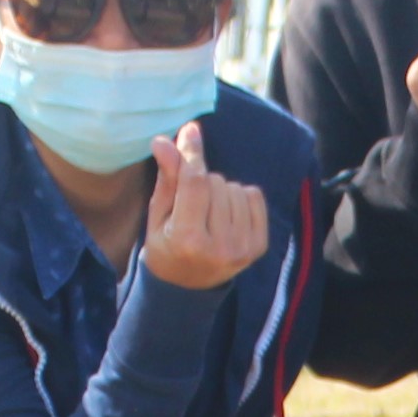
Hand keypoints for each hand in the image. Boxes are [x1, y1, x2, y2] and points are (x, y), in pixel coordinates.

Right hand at [140, 119, 269, 291]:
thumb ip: (167, 178)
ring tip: (208, 212)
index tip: (190, 130)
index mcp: (188, 239)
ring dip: (220, 191)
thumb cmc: (166, 244)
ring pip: (234, 187)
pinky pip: (253, 196)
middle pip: (215, 182)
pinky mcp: (259, 247)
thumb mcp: (158, 214)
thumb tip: (163, 141)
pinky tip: (226, 214)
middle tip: (192, 203)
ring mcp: (243, 248)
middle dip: (201, 181)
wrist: (187, 286)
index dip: (192, 153)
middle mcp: (219, 246)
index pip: (195, 184)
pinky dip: (239, 197)